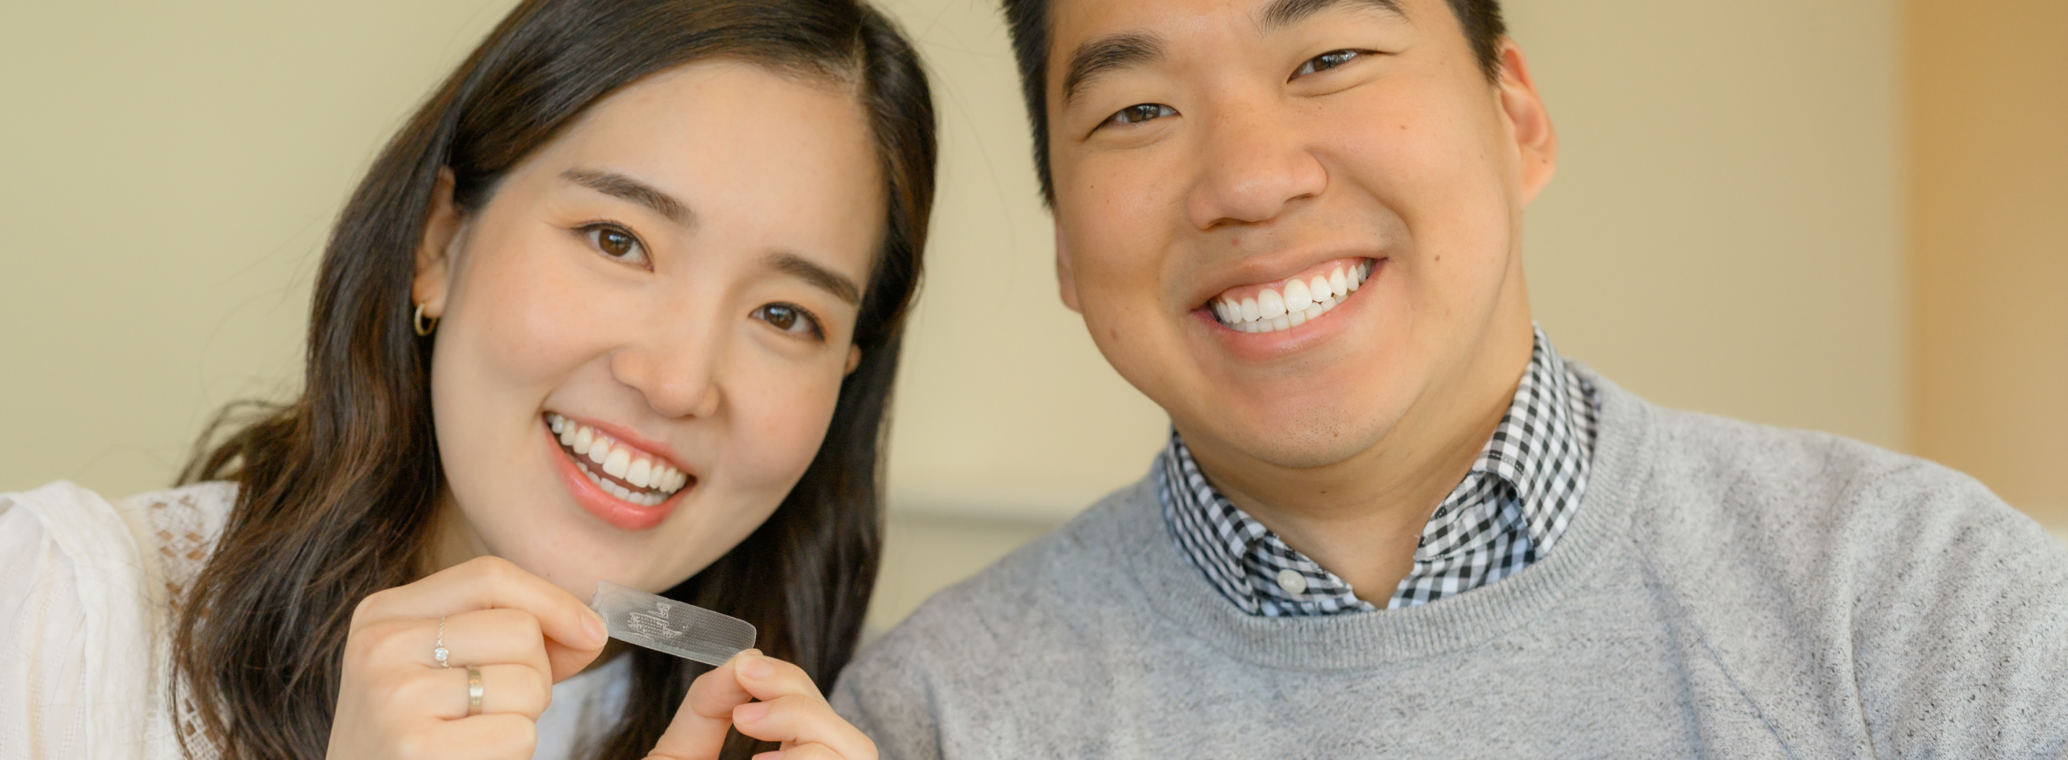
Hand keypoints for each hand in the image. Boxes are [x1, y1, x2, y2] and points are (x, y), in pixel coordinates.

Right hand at [327, 556, 609, 758]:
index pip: (489, 577)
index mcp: (383, 614)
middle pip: (519, 630)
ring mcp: (396, 698)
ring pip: (528, 684)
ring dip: (525, 717)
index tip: (591, 631)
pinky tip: (472, 758)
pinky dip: (512, 752)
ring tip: (479, 734)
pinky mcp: (419, 748)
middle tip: (499, 707)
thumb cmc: (415, 732)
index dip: (554, 601)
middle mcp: (381, 647)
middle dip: (537, 672)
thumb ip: (512, 637)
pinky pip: (519, 734)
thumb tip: (592, 631)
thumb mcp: (440, 666)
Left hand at [645, 649, 877, 759]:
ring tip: (752, 744)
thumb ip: (708, 707)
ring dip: (808, 731)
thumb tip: (743, 658)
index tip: (745, 672)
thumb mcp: (677, 754)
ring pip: (857, 752)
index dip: (788, 683)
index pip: (816, 712)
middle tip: (746, 712)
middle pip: (850, 735)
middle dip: (801, 705)